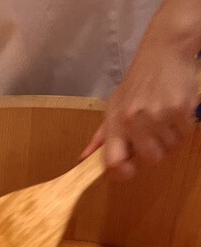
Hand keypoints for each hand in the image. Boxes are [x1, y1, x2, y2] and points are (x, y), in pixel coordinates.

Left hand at [81, 9, 198, 179]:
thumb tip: (83, 159)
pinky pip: (185, 134)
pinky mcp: (180, 108)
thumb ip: (101, 136)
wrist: (165, 51)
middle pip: (150, 159)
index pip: (113, 162)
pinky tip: (176, 113)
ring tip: (165, 121)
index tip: (128, 170)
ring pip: (170, 148)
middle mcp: (134, 120)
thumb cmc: (137, 83)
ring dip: (170, 139)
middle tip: (153, 137)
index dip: (122, 172)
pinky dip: (183, 128)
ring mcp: (158, 115)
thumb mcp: (113, 106)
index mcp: (116, 122)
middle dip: (154, 152)